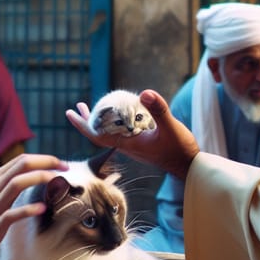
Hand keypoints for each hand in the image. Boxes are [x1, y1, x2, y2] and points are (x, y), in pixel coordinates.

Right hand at [0, 153, 67, 259]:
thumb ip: (7, 185)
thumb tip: (30, 177)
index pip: (21, 160)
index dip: (44, 159)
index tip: (61, 164)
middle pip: (22, 165)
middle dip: (47, 162)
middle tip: (65, 167)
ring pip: (17, 183)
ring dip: (40, 179)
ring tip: (57, 182)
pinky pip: (13, 213)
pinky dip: (29, 210)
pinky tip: (42, 209)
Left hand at [66, 89, 199, 179]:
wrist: (190, 167)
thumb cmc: (180, 150)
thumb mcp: (171, 127)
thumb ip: (159, 110)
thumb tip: (144, 93)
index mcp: (127, 144)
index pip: (97, 134)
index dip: (82, 124)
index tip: (70, 113)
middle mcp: (126, 146)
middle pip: (99, 133)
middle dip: (86, 120)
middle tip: (77, 105)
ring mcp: (132, 146)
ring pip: (109, 132)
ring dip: (99, 120)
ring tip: (90, 107)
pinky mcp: (140, 145)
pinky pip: (120, 132)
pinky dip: (113, 122)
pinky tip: (118, 113)